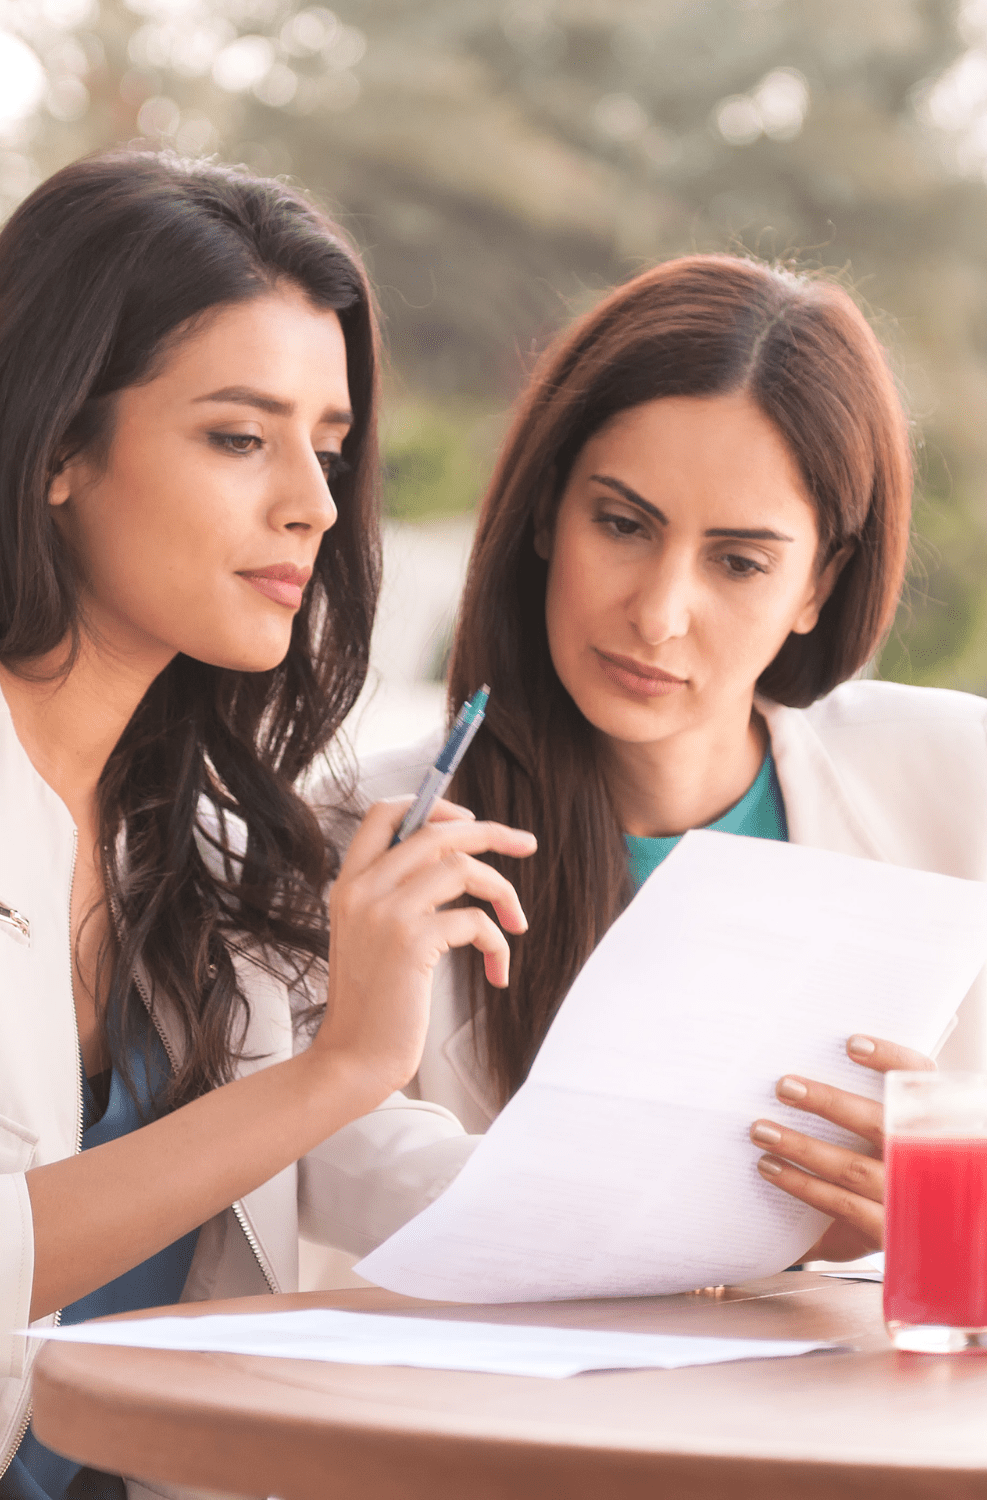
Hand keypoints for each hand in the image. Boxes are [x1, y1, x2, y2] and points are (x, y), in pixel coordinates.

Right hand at [317, 797, 536, 1097]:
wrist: (352, 1059)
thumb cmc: (372, 1004)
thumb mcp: (369, 936)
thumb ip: (395, 895)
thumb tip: (454, 862)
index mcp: (349, 882)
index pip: (385, 812)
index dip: (434, 805)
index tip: (470, 821)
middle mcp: (362, 888)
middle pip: (437, 830)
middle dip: (492, 832)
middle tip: (527, 843)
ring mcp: (384, 913)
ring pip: (462, 866)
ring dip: (503, 891)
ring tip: (516, 923)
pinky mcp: (411, 942)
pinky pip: (475, 920)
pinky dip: (498, 942)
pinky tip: (499, 971)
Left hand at [749, 1035, 935, 1260]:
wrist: (928, 1243)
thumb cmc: (897, 1171)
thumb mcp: (898, 1136)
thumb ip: (877, 1102)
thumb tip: (822, 1058)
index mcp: (938, 1122)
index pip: (924, 1082)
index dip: (892, 1059)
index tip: (851, 1044)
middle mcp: (931, 1159)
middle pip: (880, 1123)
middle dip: (829, 1102)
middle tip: (784, 1086)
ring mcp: (911, 1199)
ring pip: (853, 1167)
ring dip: (802, 1147)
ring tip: (762, 1129)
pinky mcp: (890, 1233)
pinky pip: (843, 1205)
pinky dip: (803, 1185)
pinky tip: (772, 1168)